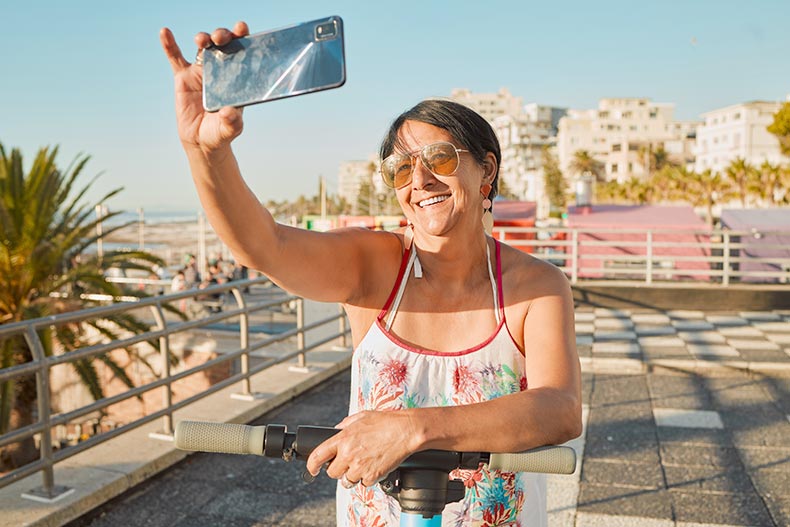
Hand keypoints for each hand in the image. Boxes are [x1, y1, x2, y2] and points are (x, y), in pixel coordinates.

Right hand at [159, 22, 248, 152]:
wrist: (202, 141)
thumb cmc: (220, 132)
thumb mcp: (229, 129)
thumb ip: (232, 121)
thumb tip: (229, 113)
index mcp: (237, 77)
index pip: (243, 52)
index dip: (243, 37)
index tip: (242, 28)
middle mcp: (221, 69)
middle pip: (223, 44)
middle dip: (222, 36)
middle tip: (220, 38)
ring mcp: (202, 72)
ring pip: (203, 47)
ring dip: (203, 38)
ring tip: (201, 40)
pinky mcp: (184, 77)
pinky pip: (175, 58)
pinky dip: (169, 45)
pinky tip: (165, 32)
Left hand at [305, 410, 420, 487]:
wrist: (405, 431)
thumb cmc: (386, 422)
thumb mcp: (361, 416)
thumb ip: (345, 425)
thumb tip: (337, 430)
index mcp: (343, 438)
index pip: (318, 456)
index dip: (312, 465)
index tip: (312, 469)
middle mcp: (348, 454)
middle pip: (332, 473)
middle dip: (338, 469)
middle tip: (348, 462)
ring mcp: (360, 467)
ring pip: (348, 481)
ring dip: (353, 475)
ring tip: (364, 463)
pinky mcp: (372, 476)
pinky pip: (364, 483)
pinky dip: (368, 478)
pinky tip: (374, 465)